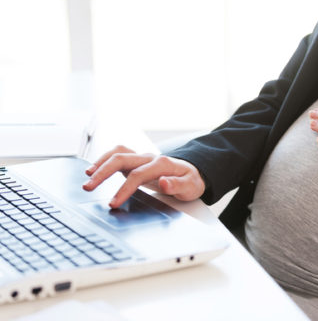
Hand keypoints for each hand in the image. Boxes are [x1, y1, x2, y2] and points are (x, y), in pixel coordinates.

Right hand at [83, 145, 205, 207]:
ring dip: (101, 163)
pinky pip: (118, 155)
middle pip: (122, 159)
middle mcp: (149, 158)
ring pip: (118, 153)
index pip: (138, 175)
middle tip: (88, 187)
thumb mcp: (190, 187)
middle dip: (103, 172)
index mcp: (162, 164)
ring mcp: (142, 158)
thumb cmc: (191, 181)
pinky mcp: (136, 161)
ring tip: (87, 176)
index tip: (113, 203)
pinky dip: (104, 159)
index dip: (124, 189)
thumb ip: (177, 185)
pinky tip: (94, 169)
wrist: (192, 173)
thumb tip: (163, 182)